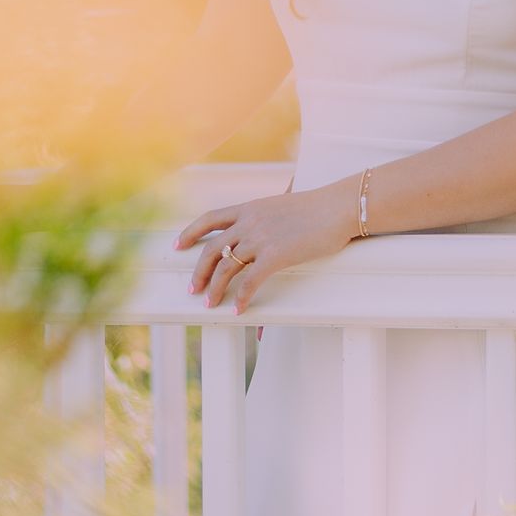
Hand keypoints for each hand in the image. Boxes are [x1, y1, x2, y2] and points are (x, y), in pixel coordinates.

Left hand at [175, 183, 354, 312]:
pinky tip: (238, 309)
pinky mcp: (276, 255)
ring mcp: (261, 238)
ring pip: (226, 267)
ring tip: (210, 303)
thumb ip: (264, 217)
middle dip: (199, 271)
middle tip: (193, 288)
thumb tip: (258, 229)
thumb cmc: (317, 208)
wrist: (338, 207)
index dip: (190, 232)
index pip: (209, 218)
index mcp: (249, 208)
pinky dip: (241, 298)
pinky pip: (250, 281)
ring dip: (215, 288)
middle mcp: (249, 222)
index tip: (178, 245)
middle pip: (212, 248)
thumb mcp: (281, 206)